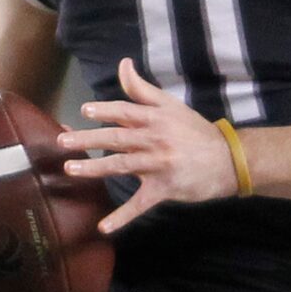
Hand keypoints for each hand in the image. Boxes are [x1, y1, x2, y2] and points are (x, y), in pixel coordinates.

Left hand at [58, 57, 238, 233]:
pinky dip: (122, 217)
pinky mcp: (163, 189)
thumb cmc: (195, 132)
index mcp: (155, 119)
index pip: (124, 112)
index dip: (104, 111)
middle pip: (116, 138)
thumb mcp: (171, 105)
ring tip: (71, 169)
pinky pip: (139, 204)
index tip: (83, 112)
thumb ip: (143, 89)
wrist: (228, 160)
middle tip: (63, 141)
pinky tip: (103, 227)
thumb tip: (123, 64)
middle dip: (88, 140)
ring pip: (122, 166)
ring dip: (95, 168)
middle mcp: (154, 140)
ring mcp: (158, 166)